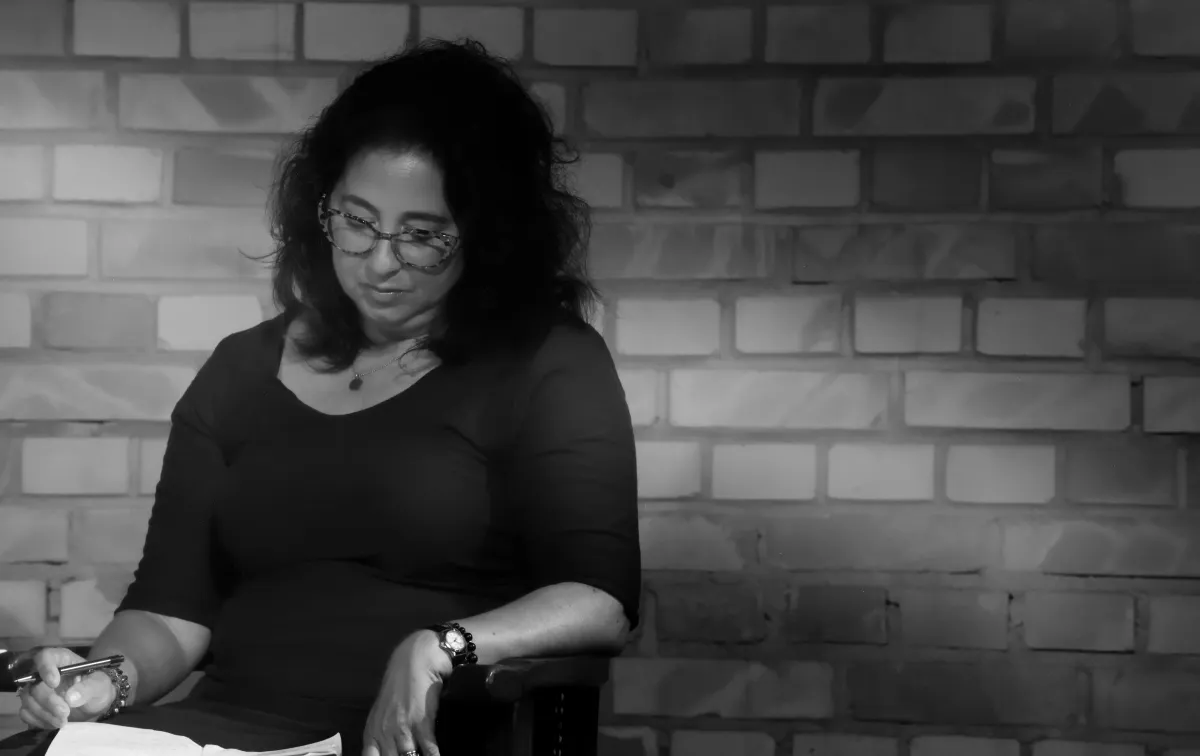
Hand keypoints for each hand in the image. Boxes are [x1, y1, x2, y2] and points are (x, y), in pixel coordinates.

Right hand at [16, 648, 114, 729]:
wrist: (94, 706)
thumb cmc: (97, 688)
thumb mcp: (100, 685)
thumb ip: (88, 687)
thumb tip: (70, 697)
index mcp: (61, 660)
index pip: (45, 656)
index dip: (46, 668)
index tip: (54, 683)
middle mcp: (44, 673)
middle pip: (35, 684)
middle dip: (48, 700)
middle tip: (64, 712)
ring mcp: (37, 690)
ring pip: (28, 700)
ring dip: (44, 713)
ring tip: (63, 721)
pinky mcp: (33, 706)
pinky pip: (26, 714)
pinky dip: (38, 721)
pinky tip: (54, 724)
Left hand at [362, 630, 452, 755]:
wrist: (416, 657)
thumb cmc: (402, 683)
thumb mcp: (384, 711)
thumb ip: (382, 734)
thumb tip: (389, 752)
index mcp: (373, 732)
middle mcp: (384, 733)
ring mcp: (402, 728)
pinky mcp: (421, 721)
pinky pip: (429, 750)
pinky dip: (434, 755)